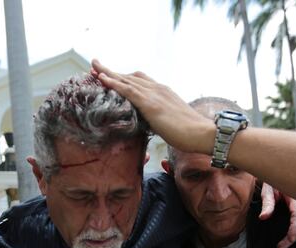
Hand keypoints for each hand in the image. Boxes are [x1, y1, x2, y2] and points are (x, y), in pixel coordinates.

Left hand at [92, 59, 214, 154]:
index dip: (123, 77)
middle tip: (95, 66)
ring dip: (108, 72)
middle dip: (111, 71)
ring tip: (93, 67)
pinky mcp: (151, 104)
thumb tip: (146, 123)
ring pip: (126, 80)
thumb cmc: (189, 133)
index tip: (110, 74)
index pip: (139, 81)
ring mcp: (154, 95)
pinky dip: (113, 83)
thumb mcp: (169, 121)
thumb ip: (156, 118)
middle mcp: (157, 89)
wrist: (202, 133)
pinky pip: (128, 90)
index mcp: (162, 92)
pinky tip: (101, 79)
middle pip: (130, 77)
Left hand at [258, 183, 295, 247]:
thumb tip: (264, 217)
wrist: (283, 169)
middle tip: (282, 246)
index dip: (292, 234)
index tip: (282, 244)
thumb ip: (267, 203)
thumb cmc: (275, 177)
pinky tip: (292, 233)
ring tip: (285, 243)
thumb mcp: (268, 189)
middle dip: (294, 237)